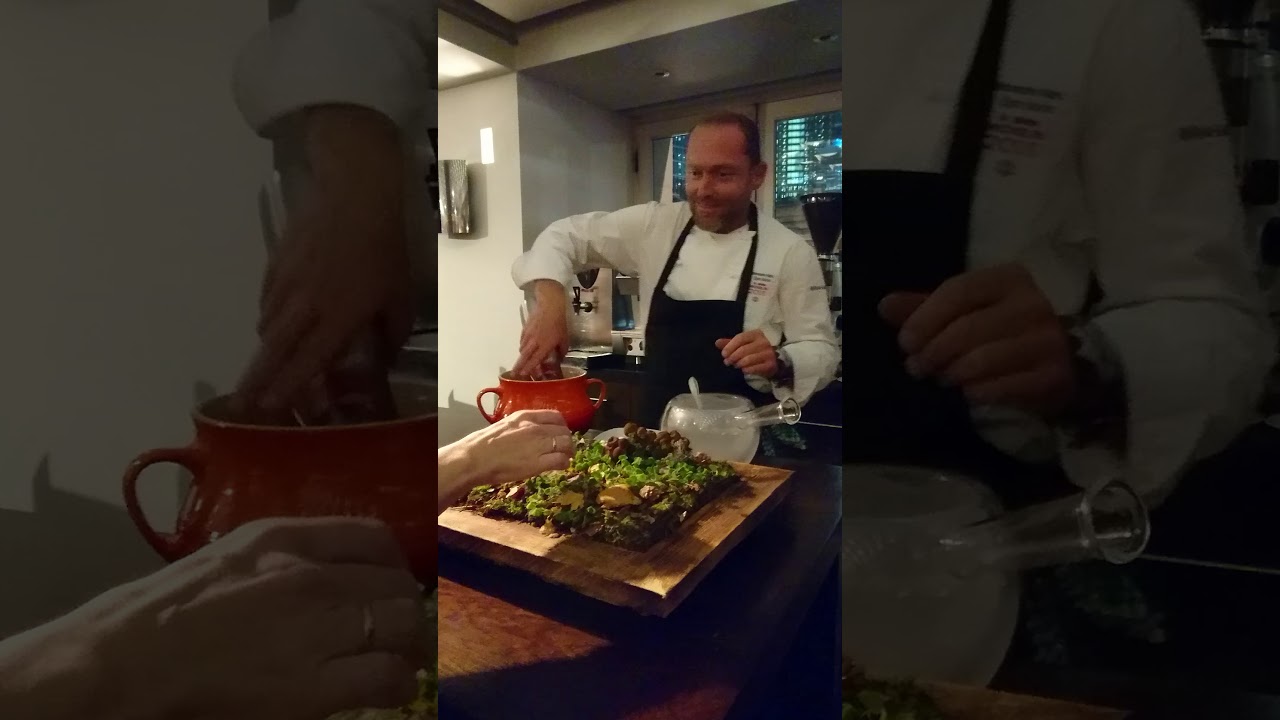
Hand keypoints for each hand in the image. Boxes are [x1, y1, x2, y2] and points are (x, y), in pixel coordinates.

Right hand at [55, 518, 427, 719]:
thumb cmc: (162, 614)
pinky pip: (388, 676)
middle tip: (396, 632)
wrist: (122, 665)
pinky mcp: (315, 686)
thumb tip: (331, 573)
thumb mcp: (231, 557)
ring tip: (398, 659)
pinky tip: (385, 688)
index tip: (389, 588)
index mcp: (286, 539)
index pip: (376, 538)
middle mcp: (311, 576)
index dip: (394, 566)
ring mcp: (317, 630)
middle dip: (404, 609)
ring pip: (404, 626)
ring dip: (407, 645)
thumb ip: (285, 558)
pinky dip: (396, 682)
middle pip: (398, 585)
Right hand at [236, 105, 412, 414]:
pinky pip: (266, 300)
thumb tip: (385, 358)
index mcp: (338, 318)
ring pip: (268, 326)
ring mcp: (287, 284)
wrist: (354, 196)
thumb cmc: (384, 248)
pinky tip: (274, 321)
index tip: (268, 408)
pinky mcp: (276, 264)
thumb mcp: (400, 294)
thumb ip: (393, 332)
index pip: (307, 361)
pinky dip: (268, 316)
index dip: (287, 387)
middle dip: (257, 380)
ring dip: (266, 349)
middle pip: (274, 351)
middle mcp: (306, 306)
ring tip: (265, 365)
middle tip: (242, 402)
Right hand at [437, 410, 572, 512]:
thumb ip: (521, 426)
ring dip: (567, 451)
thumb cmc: (483, 443)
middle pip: (563, 431)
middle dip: (566, 440)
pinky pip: (561, 460)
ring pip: (566, 444)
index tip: (560, 434)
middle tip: (564, 448)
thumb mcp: (506, 425)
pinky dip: (564, 463)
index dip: (562, 426)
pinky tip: (560, 466)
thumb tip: (530, 433)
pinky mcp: (538, 463)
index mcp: (526, 416)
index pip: (556, 416)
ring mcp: (538, 445)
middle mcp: (536, 428)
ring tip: (564, 457)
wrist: (474, 458)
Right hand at [514, 282, 568, 377]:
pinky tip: (524, 347)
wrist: (550, 306)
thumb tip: (560, 359)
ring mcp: (528, 335)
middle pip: (524, 357)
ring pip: (522, 349)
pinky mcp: (525, 329)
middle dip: (519, 366)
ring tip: (521, 361)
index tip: (522, 375)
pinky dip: (522, 346)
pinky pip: (522, 340)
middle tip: (514, 373)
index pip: (534, 360)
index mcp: (544, 346)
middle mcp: (534, 342)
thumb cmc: (559, 323)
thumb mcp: (565, 338)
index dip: (528, 368)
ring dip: (522, 356)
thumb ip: (562, 351)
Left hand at [715, 329, 777, 377]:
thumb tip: (717, 342)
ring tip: (735, 365)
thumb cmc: (754, 351)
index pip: (740, 338)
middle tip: (727, 362)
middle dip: (732, 357)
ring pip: (748, 359)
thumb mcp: (742, 344)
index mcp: (756, 334)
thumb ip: (730, 343)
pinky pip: (754, 368)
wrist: (772, 361)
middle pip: (743, 349)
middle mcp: (763, 342)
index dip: (730, 346)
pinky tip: (743, 370)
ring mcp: (768, 353)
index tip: (723, 354)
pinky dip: (746, 370)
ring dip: (738, 364)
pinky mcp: (770, 364)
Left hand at [879, 263, 1077, 416]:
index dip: (925, 318)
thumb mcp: (962, 313)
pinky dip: (976, 392)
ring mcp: (1048, 340)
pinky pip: (1001, 387)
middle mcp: (1033, 304)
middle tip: (916, 368)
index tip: (905, 343)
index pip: (957, 291)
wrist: (1055, 366)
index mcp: (1008, 279)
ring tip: (943, 378)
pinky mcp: (1054, 375)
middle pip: (966, 328)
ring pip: (982, 359)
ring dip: (952, 373)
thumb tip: (885, 305)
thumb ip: (924, 307)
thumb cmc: (999, 332)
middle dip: (933, 352)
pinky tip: (968, 392)